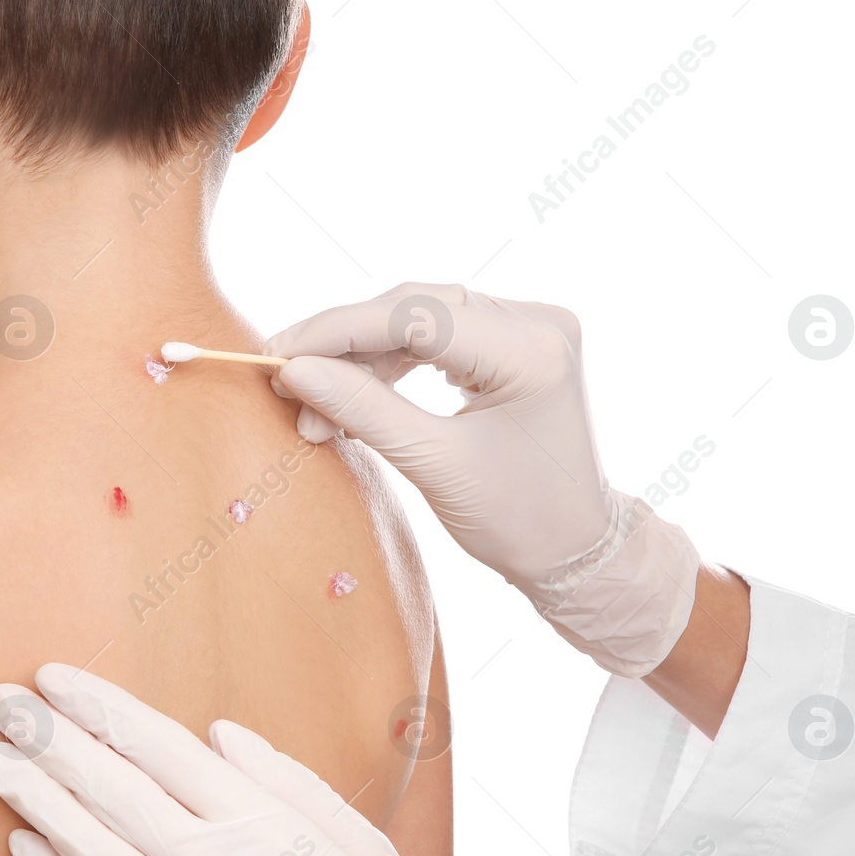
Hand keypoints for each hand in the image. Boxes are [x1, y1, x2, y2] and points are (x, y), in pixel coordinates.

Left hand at [0, 664, 572, 855]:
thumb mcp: (359, 842)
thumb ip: (287, 780)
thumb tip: (217, 732)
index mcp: (261, 821)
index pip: (158, 745)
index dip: (100, 707)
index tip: (54, 676)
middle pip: (112, 787)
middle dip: (52, 738)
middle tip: (4, 703)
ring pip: (90, 847)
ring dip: (37, 799)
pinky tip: (22, 846)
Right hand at [267, 283, 698, 677]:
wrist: (576, 548)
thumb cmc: (516, 520)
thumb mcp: (432, 466)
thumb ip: (363, 409)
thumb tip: (293, 370)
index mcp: (530, 352)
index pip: (414, 315)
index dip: (336, 331)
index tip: (278, 354)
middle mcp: (537, 323)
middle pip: (415, 307)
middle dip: (344, 344)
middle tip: (286, 380)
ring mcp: (531, 326)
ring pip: (421, 317)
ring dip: (362, 355)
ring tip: (315, 403)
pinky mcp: (516, 340)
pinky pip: (439, 333)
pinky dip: (392, 360)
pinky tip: (354, 391)